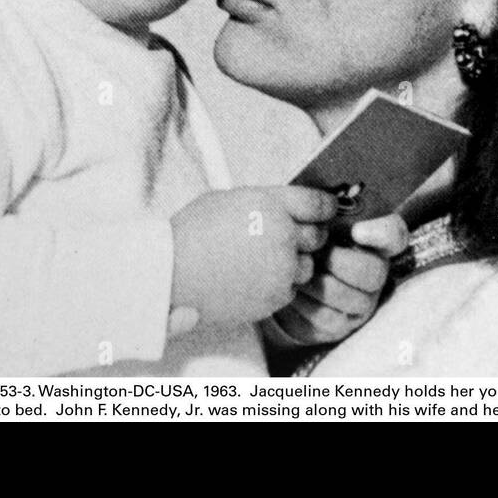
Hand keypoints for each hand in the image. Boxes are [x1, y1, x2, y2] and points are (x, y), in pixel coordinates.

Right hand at [170, 186, 334, 326]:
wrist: (171, 274)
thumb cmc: (193, 232)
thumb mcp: (230, 199)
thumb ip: (267, 202)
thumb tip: (289, 208)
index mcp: (272, 204)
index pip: (319, 204)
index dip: (326, 208)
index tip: (326, 211)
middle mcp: (283, 235)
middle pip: (319, 237)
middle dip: (307, 237)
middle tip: (286, 238)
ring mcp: (281, 269)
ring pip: (307, 267)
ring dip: (293, 264)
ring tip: (262, 261)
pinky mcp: (275, 297)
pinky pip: (291, 290)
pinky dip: (278, 286)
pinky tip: (252, 279)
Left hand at [267, 213, 409, 346]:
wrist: (274, 275)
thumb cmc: (296, 240)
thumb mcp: (306, 218)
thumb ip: (319, 207)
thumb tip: (323, 203)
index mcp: (370, 242)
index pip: (394, 234)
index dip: (381, 233)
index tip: (356, 230)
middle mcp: (374, 275)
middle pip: (374, 272)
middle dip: (339, 262)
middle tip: (313, 253)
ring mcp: (359, 304)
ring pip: (351, 299)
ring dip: (318, 283)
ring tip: (295, 270)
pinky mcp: (338, 326)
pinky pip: (328, 319)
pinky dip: (305, 303)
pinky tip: (290, 289)